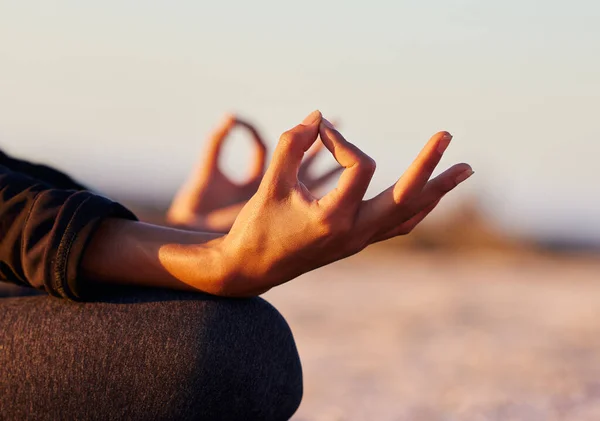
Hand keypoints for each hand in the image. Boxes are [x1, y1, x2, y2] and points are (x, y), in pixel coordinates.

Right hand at [82, 111, 471, 297]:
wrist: (250, 269)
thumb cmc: (257, 227)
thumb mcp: (270, 183)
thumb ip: (292, 145)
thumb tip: (317, 117)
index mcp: (333, 218)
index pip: (358, 165)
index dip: (341, 140)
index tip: (317, 132)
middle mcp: (353, 233)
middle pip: (405, 196)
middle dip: (427, 165)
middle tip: (446, 135)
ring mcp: (359, 241)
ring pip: (409, 215)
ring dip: (435, 191)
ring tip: (465, 171)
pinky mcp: (356, 243)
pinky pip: (397, 227)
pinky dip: (416, 210)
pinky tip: (430, 199)